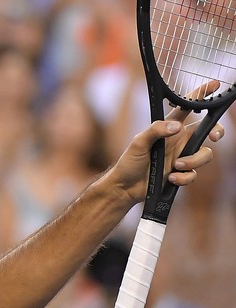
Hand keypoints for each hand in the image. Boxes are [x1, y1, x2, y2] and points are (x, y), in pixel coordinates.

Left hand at [104, 82, 223, 204]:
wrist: (125, 187)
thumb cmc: (129, 162)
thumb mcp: (138, 143)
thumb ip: (156, 131)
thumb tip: (177, 127)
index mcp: (169, 128)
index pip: (187, 108)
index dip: (200, 95)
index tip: (214, 85)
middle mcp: (179, 140)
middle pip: (208, 130)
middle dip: (217, 131)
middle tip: (215, 137)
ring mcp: (182, 156)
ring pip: (205, 154)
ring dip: (193, 161)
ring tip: (176, 166)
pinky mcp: (182, 173)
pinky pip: (194, 174)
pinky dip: (184, 177)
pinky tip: (171, 178)